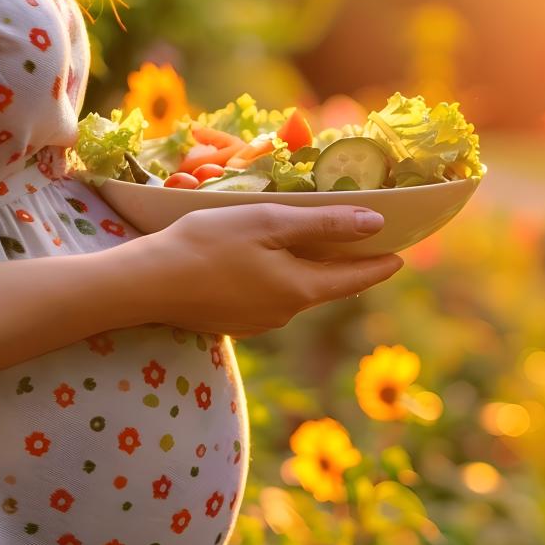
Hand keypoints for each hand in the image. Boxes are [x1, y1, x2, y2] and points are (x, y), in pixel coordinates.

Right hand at [114, 204, 402, 336]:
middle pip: (328, 286)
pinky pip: (272, 297)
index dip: (380, 266)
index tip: (401, 256)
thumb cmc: (207, 244)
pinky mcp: (235, 320)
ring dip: (313, 270)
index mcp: (300, 289)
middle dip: (349, 266)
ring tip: (321, 244)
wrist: (144, 285)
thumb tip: (374, 223)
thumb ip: (324, 224)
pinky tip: (273, 259)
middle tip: (366, 244)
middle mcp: (285, 312)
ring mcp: (259, 321)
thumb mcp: (269, 223)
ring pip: (298, 291)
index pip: (355, 279)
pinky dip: (284, 277)